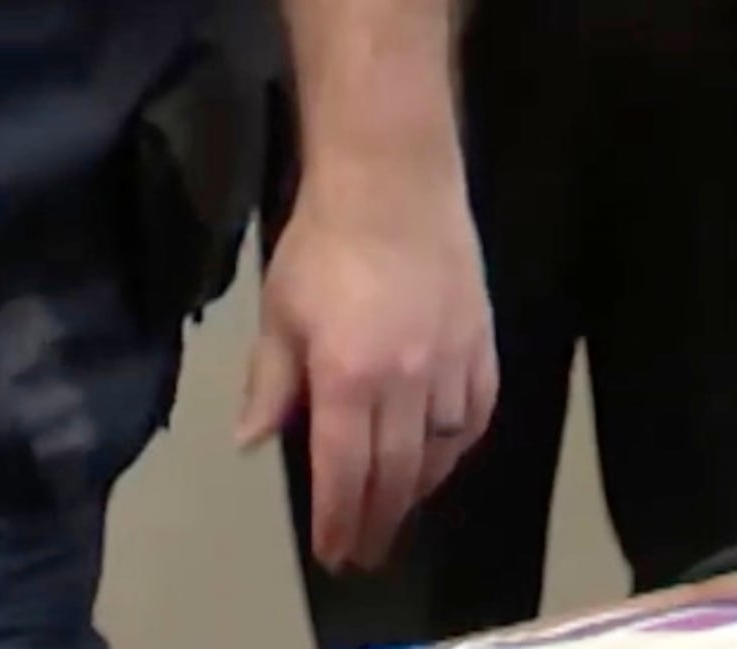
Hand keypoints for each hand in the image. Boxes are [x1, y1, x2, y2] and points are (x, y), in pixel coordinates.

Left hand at [239, 156, 497, 570]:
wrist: (394, 182)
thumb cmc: (323, 244)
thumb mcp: (279, 315)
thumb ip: (270, 383)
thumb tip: (254, 443)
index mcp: (349, 377)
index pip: (345, 472)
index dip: (340, 520)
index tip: (335, 553)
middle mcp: (408, 379)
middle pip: (398, 471)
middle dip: (380, 518)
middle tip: (368, 550)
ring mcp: (453, 359)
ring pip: (445, 446)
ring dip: (422, 485)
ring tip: (402, 505)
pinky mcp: (482, 337)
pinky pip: (480, 407)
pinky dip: (464, 441)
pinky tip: (447, 451)